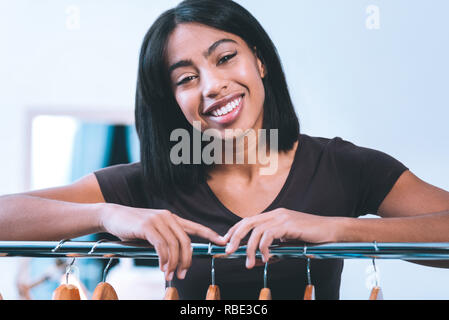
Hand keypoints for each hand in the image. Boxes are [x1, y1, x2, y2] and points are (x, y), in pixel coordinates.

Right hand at [99, 203, 226, 280]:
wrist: (112, 216)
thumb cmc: (132, 227)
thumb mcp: (152, 231)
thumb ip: (164, 239)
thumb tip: (173, 259)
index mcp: (172, 218)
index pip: (195, 227)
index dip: (210, 234)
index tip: (222, 242)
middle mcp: (168, 217)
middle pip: (186, 241)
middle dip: (187, 260)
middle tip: (183, 274)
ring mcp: (158, 220)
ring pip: (174, 245)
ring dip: (174, 263)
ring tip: (170, 274)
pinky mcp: (147, 226)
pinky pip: (161, 246)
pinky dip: (164, 259)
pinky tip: (162, 267)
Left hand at [223, 208, 340, 268]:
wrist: (332, 231)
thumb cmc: (313, 238)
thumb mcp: (289, 242)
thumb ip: (275, 247)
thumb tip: (262, 258)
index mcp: (274, 215)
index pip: (248, 220)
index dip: (235, 230)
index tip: (226, 241)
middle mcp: (276, 214)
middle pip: (247, 223)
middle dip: (235, 237)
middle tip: (229, 252)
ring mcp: (282, 217)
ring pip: (256, 231)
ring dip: (250, 249)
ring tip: (250, 262)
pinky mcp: (288, 224)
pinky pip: (268, 235)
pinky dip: (263, 248)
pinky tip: (266, 258)